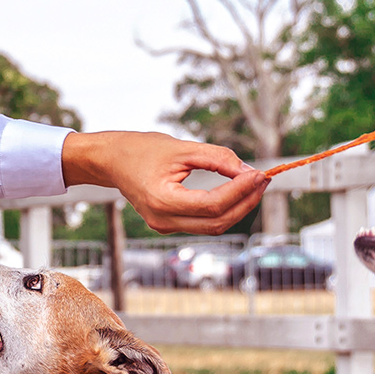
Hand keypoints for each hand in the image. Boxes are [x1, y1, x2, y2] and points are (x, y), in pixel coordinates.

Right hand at [61, 131, 266, 234]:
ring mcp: (164, 226)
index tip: (259, 173)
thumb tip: (249, 171)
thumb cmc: (141, 149)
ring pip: (213, 226)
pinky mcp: (168, 224)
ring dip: (238, 208)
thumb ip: (217, 158)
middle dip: (245, 202)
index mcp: (163, 201)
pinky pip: (203, 223)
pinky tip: (236, 192)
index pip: (213, 205)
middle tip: (263, 179)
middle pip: (217, 222)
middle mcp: (163, 221)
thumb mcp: (181, 147)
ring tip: (254, 184)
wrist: (111, 160)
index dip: (240, 191)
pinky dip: (223, 210)